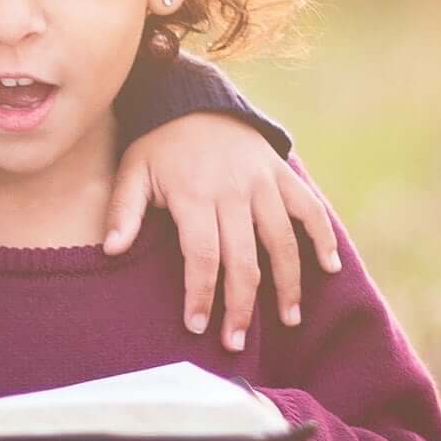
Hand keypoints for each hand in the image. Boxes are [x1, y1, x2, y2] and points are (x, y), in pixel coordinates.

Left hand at [104, 114, 339, 351]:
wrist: (195, 99)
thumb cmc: (159, 144)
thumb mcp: (133, 170)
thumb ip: (124, 211)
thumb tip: (111, 250)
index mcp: (194, 195)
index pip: (203, 257)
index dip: (202, 295)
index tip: (198, 327)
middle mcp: (233, 191)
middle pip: (244, 260)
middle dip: (240, 306)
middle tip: (236, 342)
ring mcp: (262, 183)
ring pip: (282, 241)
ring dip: (287, 284)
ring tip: (288, 319)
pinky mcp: (281, 174)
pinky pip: (309, 208)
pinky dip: (322, 236)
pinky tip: (329, 267)